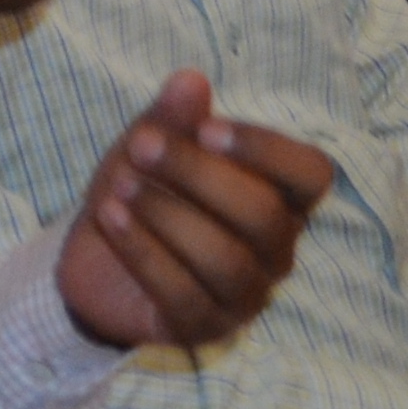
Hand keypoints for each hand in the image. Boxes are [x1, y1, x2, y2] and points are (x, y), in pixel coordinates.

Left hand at [52, 70, 336, 349]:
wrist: (96, 257)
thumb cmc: (143, 190)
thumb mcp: (149, 144)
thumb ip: (173, 117)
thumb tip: (191, 79)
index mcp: (279, 198)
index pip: (311, 175)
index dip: (267, 150)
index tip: (206, 128)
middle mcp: (275, 252)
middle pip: (263, 216)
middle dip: (198, 174)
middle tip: (140, 145)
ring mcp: (244, 297)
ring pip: (225, 260)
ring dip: (167, 215)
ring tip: (118, 185)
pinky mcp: (204, 329)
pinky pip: (184, 296)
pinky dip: (143, 252)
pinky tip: (109, 216)